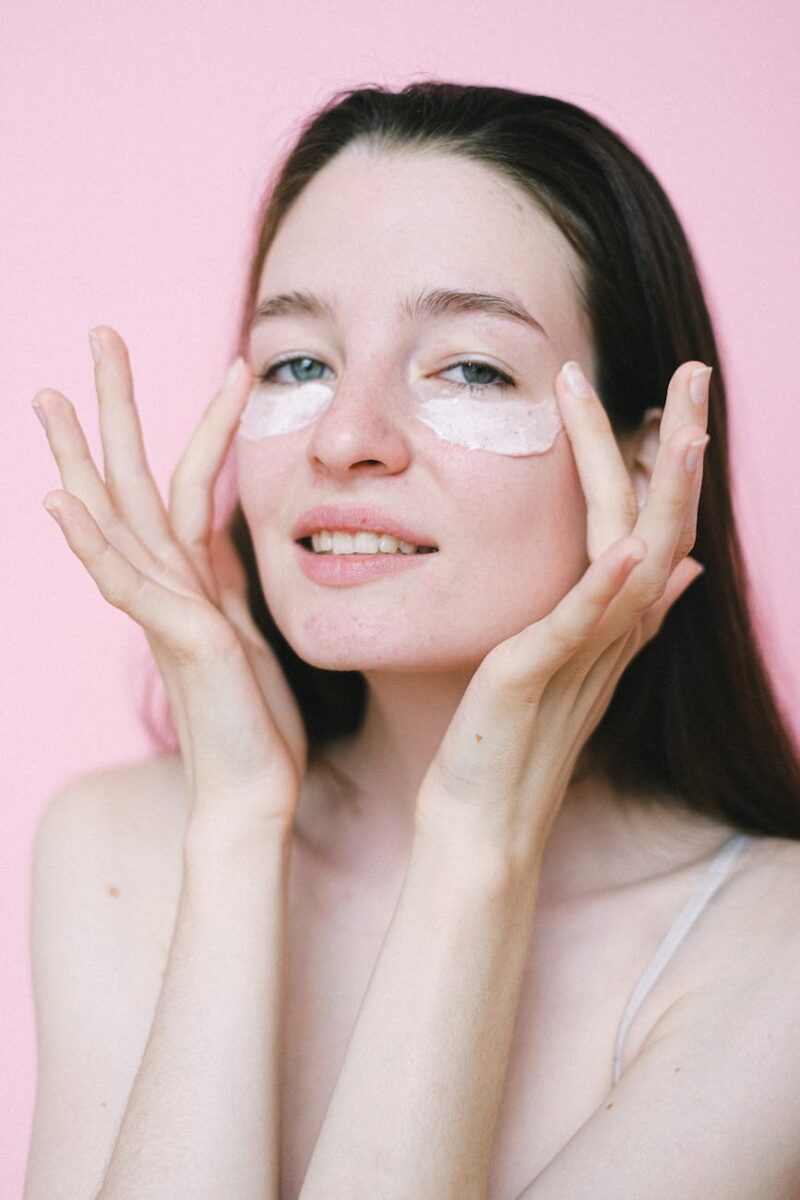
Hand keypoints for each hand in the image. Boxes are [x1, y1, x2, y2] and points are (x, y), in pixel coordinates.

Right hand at [33, 326, 306, 826]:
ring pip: (119, 519)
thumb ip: (223, 579)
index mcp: (191, 578)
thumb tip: (220, 538)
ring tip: (48, 394)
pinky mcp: (180, 642)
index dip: (201, 423)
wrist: (253, 794)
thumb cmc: (253, 720)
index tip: (226, 366)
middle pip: (132, 480)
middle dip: (114, 408)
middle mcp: (168, 586)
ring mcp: (166, 611)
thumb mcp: (246, 629)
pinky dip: (93, 544)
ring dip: (82, 456)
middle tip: (97, 334)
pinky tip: (61, 502)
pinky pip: (128, 584)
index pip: (185, 484)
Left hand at [415, 359, 709, 864]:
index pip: (657, 520)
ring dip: (662, 495)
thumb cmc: (514, 729)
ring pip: (640, 560)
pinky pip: (582, 623)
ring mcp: (585, 650)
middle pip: (665, 524)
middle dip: (682, 447)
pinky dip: (605, 585)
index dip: (673, 457)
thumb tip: (679, 566)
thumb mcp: (571, 655)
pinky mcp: (540, 673)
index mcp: (615, 612)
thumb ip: (624, 606)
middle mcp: (615, 625)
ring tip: (682, 430)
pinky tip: (626, 547)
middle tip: (697, 372)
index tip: (676, 391)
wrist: (483, 810)